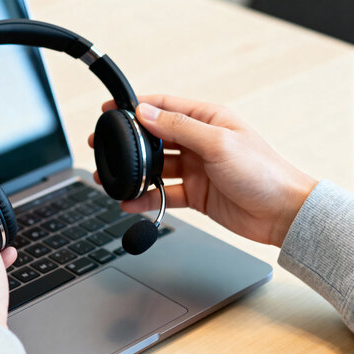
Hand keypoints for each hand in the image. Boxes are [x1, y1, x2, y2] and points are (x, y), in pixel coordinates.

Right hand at [90, 95, 316, 246]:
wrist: (283, 214)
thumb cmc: (263, 172)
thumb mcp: (218, 143)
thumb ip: (179, 127)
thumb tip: (145, 113)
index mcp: (207, 120)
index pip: (164, 106)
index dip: (136, 106)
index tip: (111, 109)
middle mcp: (199, 142)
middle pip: (154, 138)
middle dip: (127, 143)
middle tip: (102, 146)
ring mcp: (195, 168)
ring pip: (155, 168)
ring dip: (133, 174)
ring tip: (110, 180)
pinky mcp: (195, 194)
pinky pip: (163, 193)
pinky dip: (146, 198)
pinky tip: (130, 202)